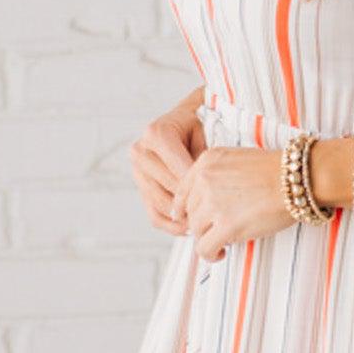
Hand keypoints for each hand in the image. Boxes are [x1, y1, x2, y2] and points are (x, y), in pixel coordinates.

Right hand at [130, 100, 206, 235]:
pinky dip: (170, 225)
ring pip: (161, 204)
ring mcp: (137, 172)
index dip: (199, 186)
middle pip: (169, 188)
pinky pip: (153, 214)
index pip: (179, 168)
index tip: (217, 198)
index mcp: (156, 134)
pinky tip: (187, 228)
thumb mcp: (201, 134)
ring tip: (203, 223)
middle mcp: (140, 152)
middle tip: (213, 214)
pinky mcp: (139, 188)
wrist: (174, 124)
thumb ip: (201, 158)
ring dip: (182, 217)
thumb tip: (206, 188)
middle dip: (191, 202)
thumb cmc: (191, 128)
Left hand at [171, 145, 292, 263]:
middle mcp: (204, 180)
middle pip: (189, 212)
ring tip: (221, 243)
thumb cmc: (277, 171)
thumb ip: (216, 175)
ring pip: (195, 231)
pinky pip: (204, 248)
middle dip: (201, 224)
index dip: (185, 210)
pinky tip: (220, 254)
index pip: (182, 191)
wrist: (298, 179)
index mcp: (206, 162)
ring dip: (206, 239)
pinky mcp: (226, 226)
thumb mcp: (237, 159)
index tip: (193, 220)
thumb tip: (205, 201)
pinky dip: (210, 255)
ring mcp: (214, 203)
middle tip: (216, 231)